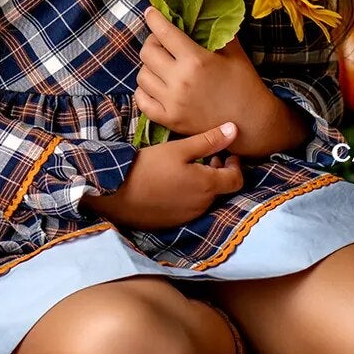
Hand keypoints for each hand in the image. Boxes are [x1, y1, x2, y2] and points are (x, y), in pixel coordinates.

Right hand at [82, 122, 245, 230]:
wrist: (116, 193)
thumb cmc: (148, 166)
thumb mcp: (179, 148)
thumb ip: (209, 141)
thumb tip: (234, 130)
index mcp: (207, 186)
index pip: (236, 180)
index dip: (236, 165)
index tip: (227, 153)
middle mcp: (202, 205)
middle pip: (222, 190)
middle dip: (218, 172)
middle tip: (207, 156)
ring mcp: (188, 216)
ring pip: (206, 199)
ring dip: (204, 184)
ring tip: (189, 167)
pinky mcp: (174, 222)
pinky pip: (190, 208)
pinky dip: (190, 195)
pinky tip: (174, 183)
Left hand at [136, 6, 293, 156]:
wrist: (251, 123)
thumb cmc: (245, 84)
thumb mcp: (235, 53)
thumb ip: (217, 31)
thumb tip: (204, 12)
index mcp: (196, 60)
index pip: (164, 32)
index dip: (154, 19)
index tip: (151, 13)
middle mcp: (180, 80)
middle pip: (147, 52)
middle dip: (152, 42)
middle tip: (161, 42)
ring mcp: (172, 102)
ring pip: (142, 75)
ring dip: (149, 66)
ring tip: (160, 65)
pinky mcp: (169, 120)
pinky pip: (142, 100)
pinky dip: (144, 91)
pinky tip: (155, 86)